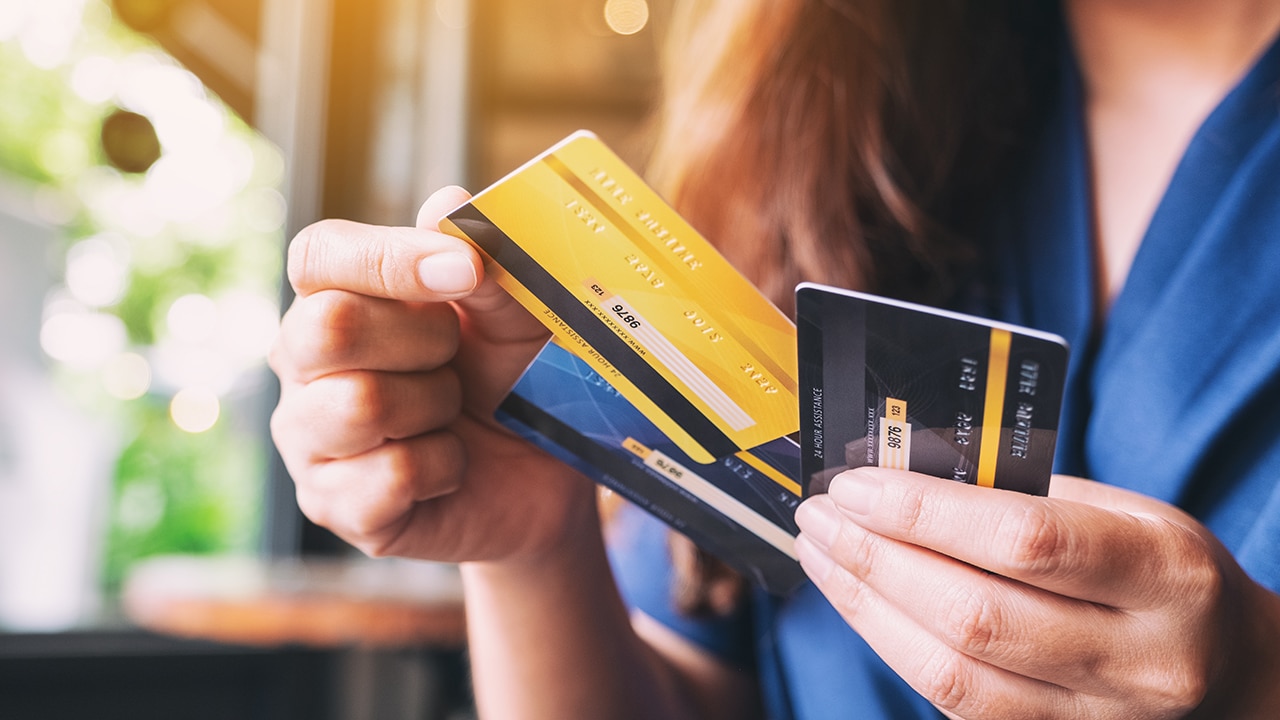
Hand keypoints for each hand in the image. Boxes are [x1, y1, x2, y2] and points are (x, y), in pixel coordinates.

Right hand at [270, 186, 597, 563]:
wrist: (541, 477)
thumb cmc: (515, 379)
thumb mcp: (518, 317)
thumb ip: (487, 263)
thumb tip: (448, 204)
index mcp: (338, 296)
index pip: (319, 255)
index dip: (390, 258)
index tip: (466, 271)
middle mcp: (304, 364)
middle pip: (326, 327)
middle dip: (422, 340)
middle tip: (459, 358)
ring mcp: (309, 438)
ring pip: (358, 405)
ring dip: (435, 407)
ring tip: (453, 414)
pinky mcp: (332, 505)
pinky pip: (388, 478)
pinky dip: (443, 468)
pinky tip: (449, 467)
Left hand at [794, 468, 1279, 718]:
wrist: (1226, 667)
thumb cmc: (1160, 569)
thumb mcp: (1122, 509)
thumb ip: (1022, 493)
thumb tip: (901, 472)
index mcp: (1165, 574)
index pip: (1026, 541)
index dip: (924, 511)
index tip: (855, 484)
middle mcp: (1138, 659)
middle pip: (975, 616)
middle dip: (875, 559)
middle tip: (819, 514)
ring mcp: (1098, 717)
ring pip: (954, 673)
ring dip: (866, 606)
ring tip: (822, 554)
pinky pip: (954, 702)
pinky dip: (893, 644)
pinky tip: (861, 600)